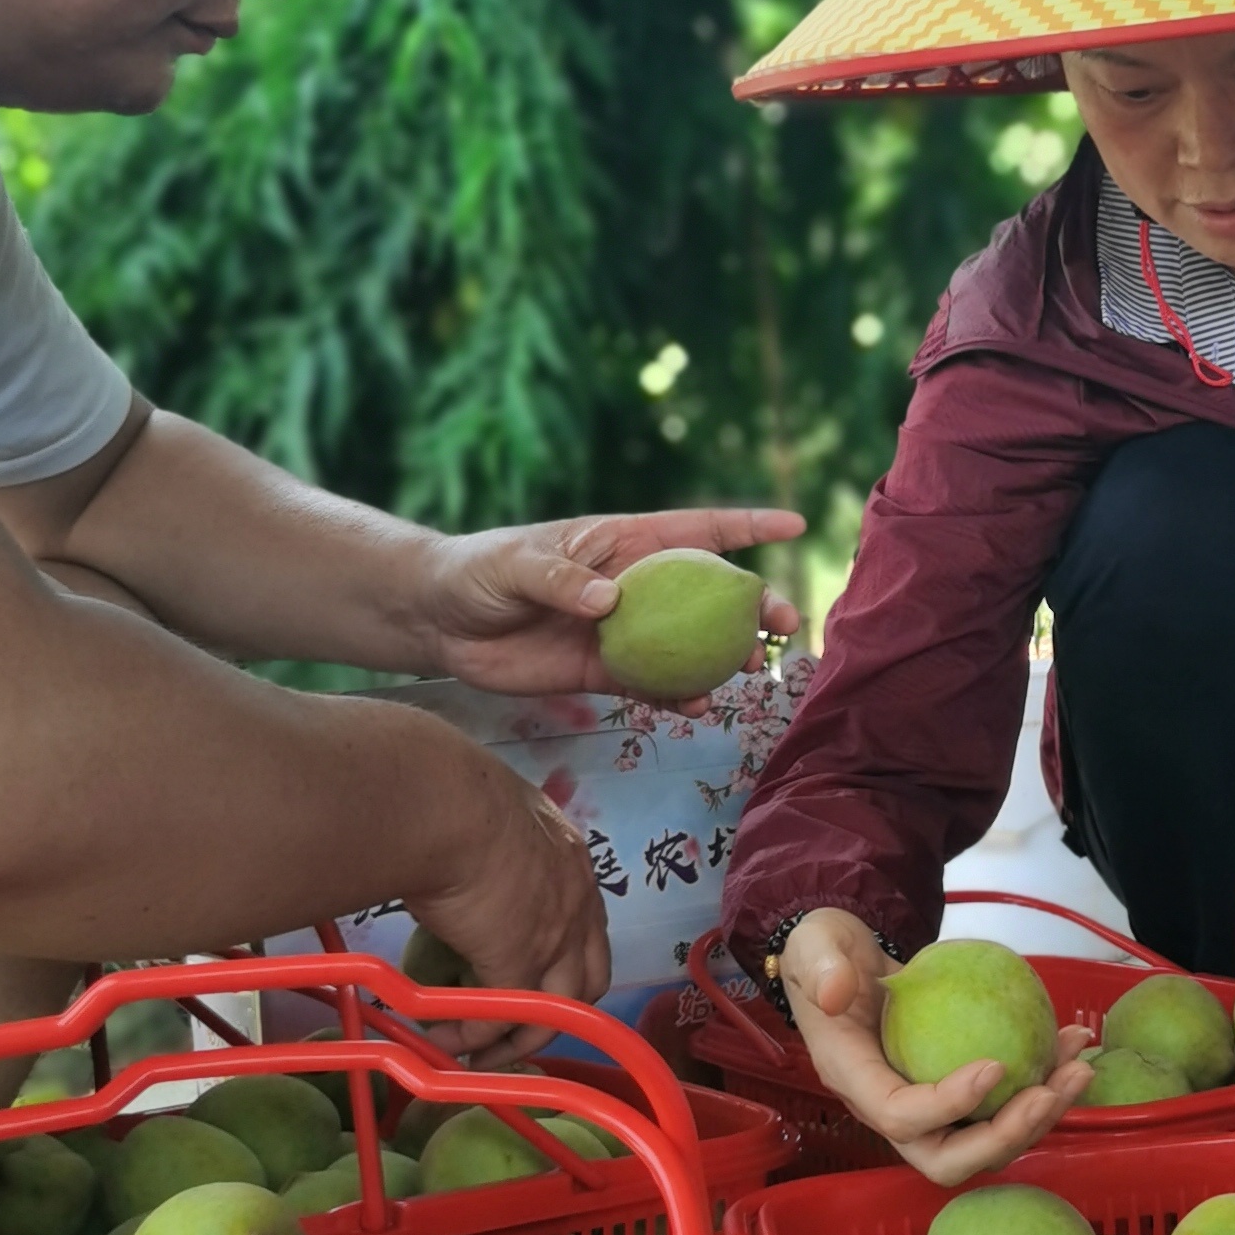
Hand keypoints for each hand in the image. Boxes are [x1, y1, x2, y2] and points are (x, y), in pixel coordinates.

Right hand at [401, 765, 612, 1066]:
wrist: (442, 804)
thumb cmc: (451, 796)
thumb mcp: (487, 816)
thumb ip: (484, 845)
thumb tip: (448, 855)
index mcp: (571, 859)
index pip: (587, 926)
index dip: (564, 959)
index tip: (532, 981)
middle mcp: (578, 901)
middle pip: (588, 978)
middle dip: (557, 1012)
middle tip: (516, 1032)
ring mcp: (556, 937)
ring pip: (553, 1010)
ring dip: (515, 1038)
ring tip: (476, 1053)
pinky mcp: (519, 964)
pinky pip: (501, 1015)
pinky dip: (474, 1034)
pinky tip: (444, 1036)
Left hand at [413, 508, 805, 698]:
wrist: (439, 622)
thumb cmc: (477, 572)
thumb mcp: (515, 565)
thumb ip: (561, 578)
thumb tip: (610, 601)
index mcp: (622, 542)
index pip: (696, 529)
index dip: (747, 527)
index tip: (795, 527)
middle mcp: (633, 586)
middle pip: (708, 593)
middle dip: (752, 605)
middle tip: (783, 626)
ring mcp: (622, 632)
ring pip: (690, 643)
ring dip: (724, 656)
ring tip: (748, 672)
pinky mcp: (601, 673)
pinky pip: (652, 685)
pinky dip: (677, 696)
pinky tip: (696, 707)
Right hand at [777, 907, 1094, 1188]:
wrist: (843, 963)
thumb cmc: (827, 954)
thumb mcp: (815, 945)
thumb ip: (821, 965)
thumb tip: (836, 992)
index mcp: (855, 1081)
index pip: (901, 1116)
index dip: (949, 1104)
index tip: (995, 1065)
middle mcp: (891, 1108)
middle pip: (950, 1157)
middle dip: (1005, 1137)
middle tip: (1049, 1092)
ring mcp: (928, 1107)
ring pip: (986, 1141)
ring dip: (1039, 1116)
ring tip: (1079, 1068)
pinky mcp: (956, 1093)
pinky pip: (1002, 1106)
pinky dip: (1043, 1085)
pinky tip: (1072, 1044)